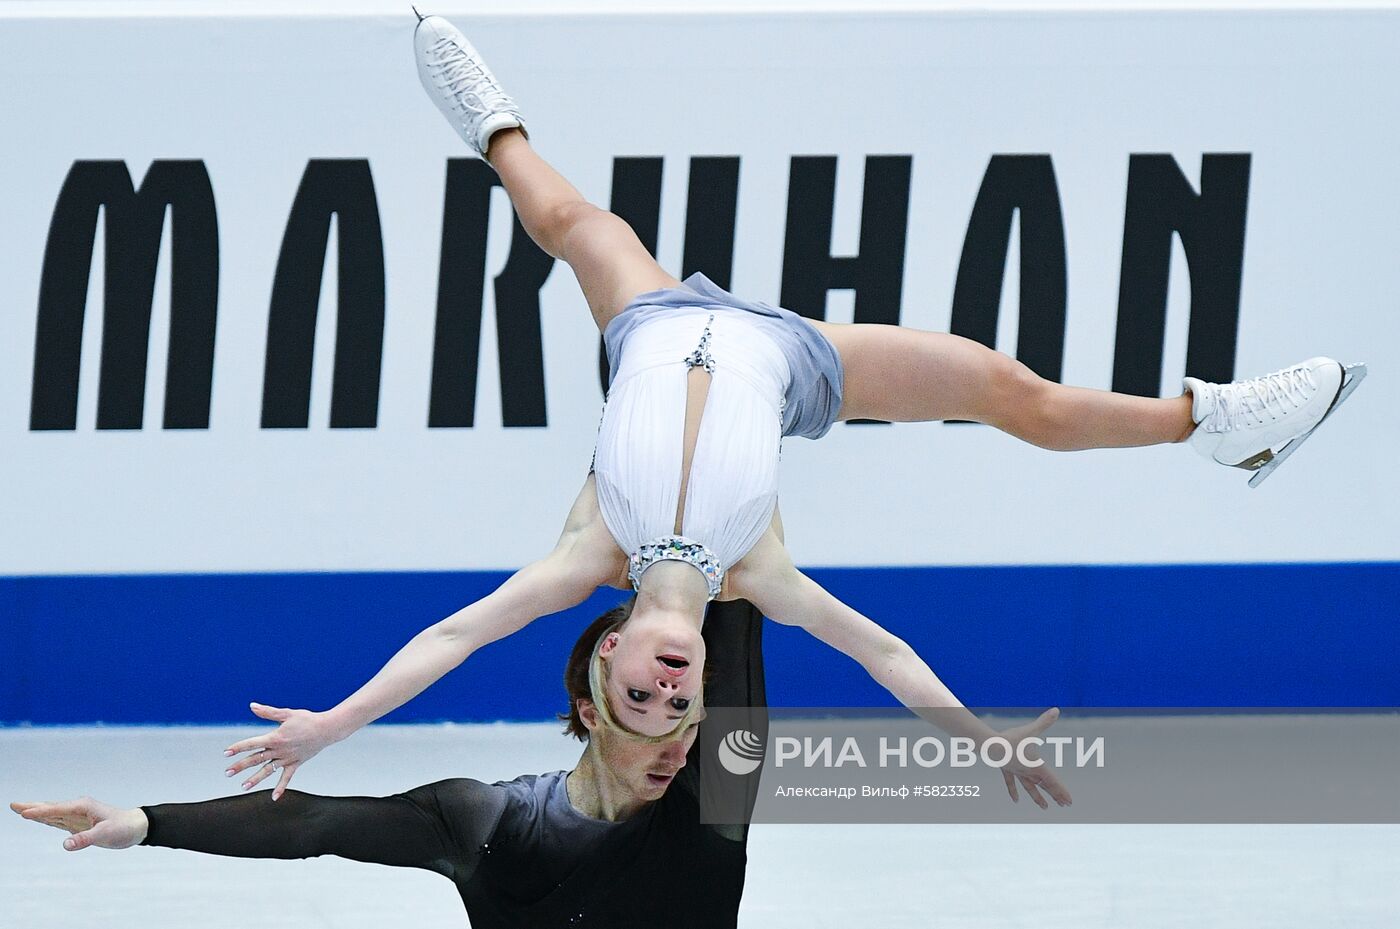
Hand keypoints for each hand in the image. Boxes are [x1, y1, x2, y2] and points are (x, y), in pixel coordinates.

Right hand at [10, 798, 147, 850]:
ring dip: (37, 812)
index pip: (56, 810)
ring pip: (52, 813)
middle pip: (50, 807)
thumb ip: (85, 839)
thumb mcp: (105, 834)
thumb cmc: (123, 828)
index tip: (22, 813)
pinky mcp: (79, 824)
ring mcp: (78, 816)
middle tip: (13, 804)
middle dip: (31, 807)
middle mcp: (78, 808)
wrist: (136, 826)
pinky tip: (40, 818)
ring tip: (21, 810)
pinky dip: (47, 818)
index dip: (39, 812)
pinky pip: (59, 821)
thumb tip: (64, 845)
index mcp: (83, 807)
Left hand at [223, 702, 342, 799]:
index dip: (238, 748)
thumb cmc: (307, 719)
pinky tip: (274, 798)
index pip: (252, 744)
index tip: (226, 753)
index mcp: (275, 737)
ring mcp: (288, 759)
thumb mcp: (287, 714)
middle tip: (227, 772)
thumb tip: (252, 706)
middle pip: (256, 759)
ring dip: (255, 779)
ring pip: (268, 770)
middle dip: (241, 766)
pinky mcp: (296, 763)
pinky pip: (287, 778)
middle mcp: (280, 750)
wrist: (327, 729)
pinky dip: (281, 788)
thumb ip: (268, 712)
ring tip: (243, 787)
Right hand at [995, 707, 1072, 809]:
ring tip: (1045, 808)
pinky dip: (1014, 791)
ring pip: (1030, 788)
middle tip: (1065, 805)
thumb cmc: (1011, 738)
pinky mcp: (1006, 769)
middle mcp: (1028, 772)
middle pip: (1044, 786)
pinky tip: (1016, 801)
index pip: (1053, 781)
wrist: (990, 746)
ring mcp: (1017, 772)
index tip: (1069, 801)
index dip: (1062, 791)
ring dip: (1038, 797)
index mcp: (1036, 766)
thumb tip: (1057, 710)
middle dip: (1055, 795)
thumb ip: (1044, 721)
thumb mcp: (1030, 730)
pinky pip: (1011, 783)